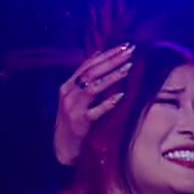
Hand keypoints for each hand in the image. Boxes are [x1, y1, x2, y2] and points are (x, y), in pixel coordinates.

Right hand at [54, 44, 134, 164]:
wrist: (63, 147)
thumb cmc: (73, 119)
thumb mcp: (75, 96)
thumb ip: (85, 77)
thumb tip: (98, 54)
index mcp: (68, 86)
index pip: (87, 64)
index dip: (106, 54)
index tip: (124, 46)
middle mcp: (68, 94)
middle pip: (91, 73)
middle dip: (112, 60)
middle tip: (130, 51)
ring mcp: (73, 108)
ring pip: (93, 88)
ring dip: (112, 77)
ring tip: (128, 68)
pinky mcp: (80, 123)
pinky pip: (95, 111)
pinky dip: (108, 103)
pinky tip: (121, 95)